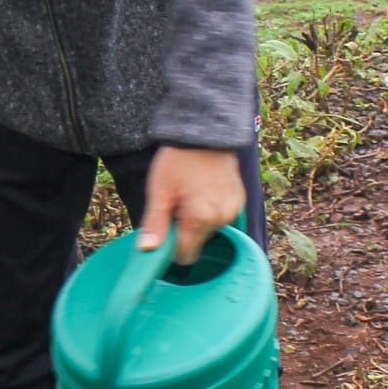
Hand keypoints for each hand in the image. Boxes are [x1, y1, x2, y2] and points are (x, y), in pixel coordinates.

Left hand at [137, 146, 244, 265]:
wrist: (204, 134)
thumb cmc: (178, 161)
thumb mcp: (160, 192)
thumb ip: (155, 223)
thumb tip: (147, 249)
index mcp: (201, 218)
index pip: (185, 254)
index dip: (170, 246)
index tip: (163, 230)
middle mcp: (221, 218)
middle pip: (197, 242)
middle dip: (183, 230)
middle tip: (175, 205)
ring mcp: (233, 210)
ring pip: (209, 230)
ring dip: (197, 220)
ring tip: (188, 195)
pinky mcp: (240, 201)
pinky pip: (221, 217)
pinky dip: (210, 210)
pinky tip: (201, 192)